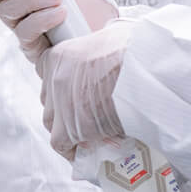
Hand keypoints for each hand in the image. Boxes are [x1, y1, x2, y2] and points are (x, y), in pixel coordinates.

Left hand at [39, 22, 132, 159]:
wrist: (144, 68)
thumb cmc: (137, 50)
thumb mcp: (110, 38)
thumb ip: (100, 49)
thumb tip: (111, 55)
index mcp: (60, 54)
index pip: (45, 71)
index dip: (58, 86)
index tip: (71, 93)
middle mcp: (54, 78)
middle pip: (48, 100)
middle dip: (61, 111)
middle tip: (82, 117)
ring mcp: (60, 104)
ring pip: (52, 124)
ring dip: (66, 131)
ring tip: (86, 137)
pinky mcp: (70, 127)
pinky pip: (61, 144)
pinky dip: (71, 151)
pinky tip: (86, 153)